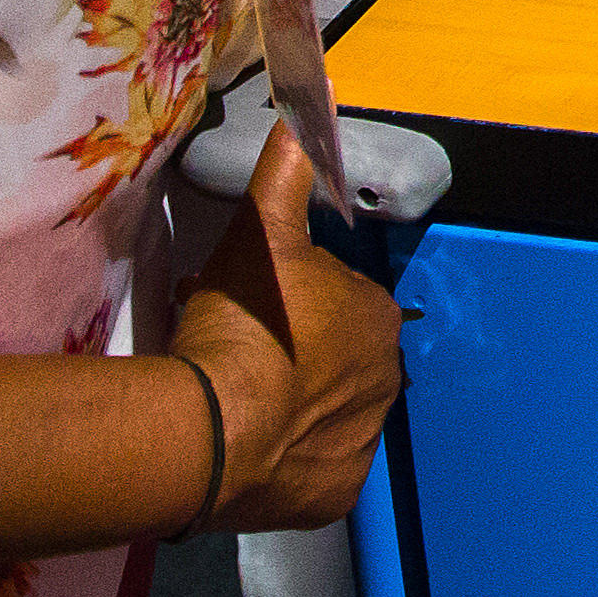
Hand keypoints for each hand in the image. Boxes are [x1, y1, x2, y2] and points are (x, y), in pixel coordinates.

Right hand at [168, 125, 401, 530]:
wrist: (210, 431)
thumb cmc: (244, 323)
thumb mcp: (260, 230)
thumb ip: (287, 168)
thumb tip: (314, 101)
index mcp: (379, 318)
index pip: (338, 299)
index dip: (291, 299)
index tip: (250, 304)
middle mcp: (387, 381)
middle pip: (332, 356)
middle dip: (289, 349)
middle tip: (233, 347)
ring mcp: (362, 444)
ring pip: (321, 410)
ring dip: (284, 399)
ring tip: (229, 395)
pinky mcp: (333, 495)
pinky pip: (308, 467)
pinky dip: (280, 457)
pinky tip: (243, 441)